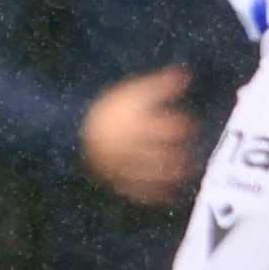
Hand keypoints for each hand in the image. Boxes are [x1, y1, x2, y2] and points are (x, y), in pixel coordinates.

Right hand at [82, 66, 196, 207]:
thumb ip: (161, 85)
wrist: (76, 128)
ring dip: (168, 177)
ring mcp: (116, 165)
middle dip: (176, 155)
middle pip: (152, 153)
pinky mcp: (113, 179)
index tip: (191, 124)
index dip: (176, 127)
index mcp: (128, 123)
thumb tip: (186, 74)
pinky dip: (152, 194)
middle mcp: (121, 146)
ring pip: (144, 174)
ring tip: (188, 173)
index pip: (156, 127)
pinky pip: (133, 189)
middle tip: (192, 156)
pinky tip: (170, 195)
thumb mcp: (135, 91)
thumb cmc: (114, 108)